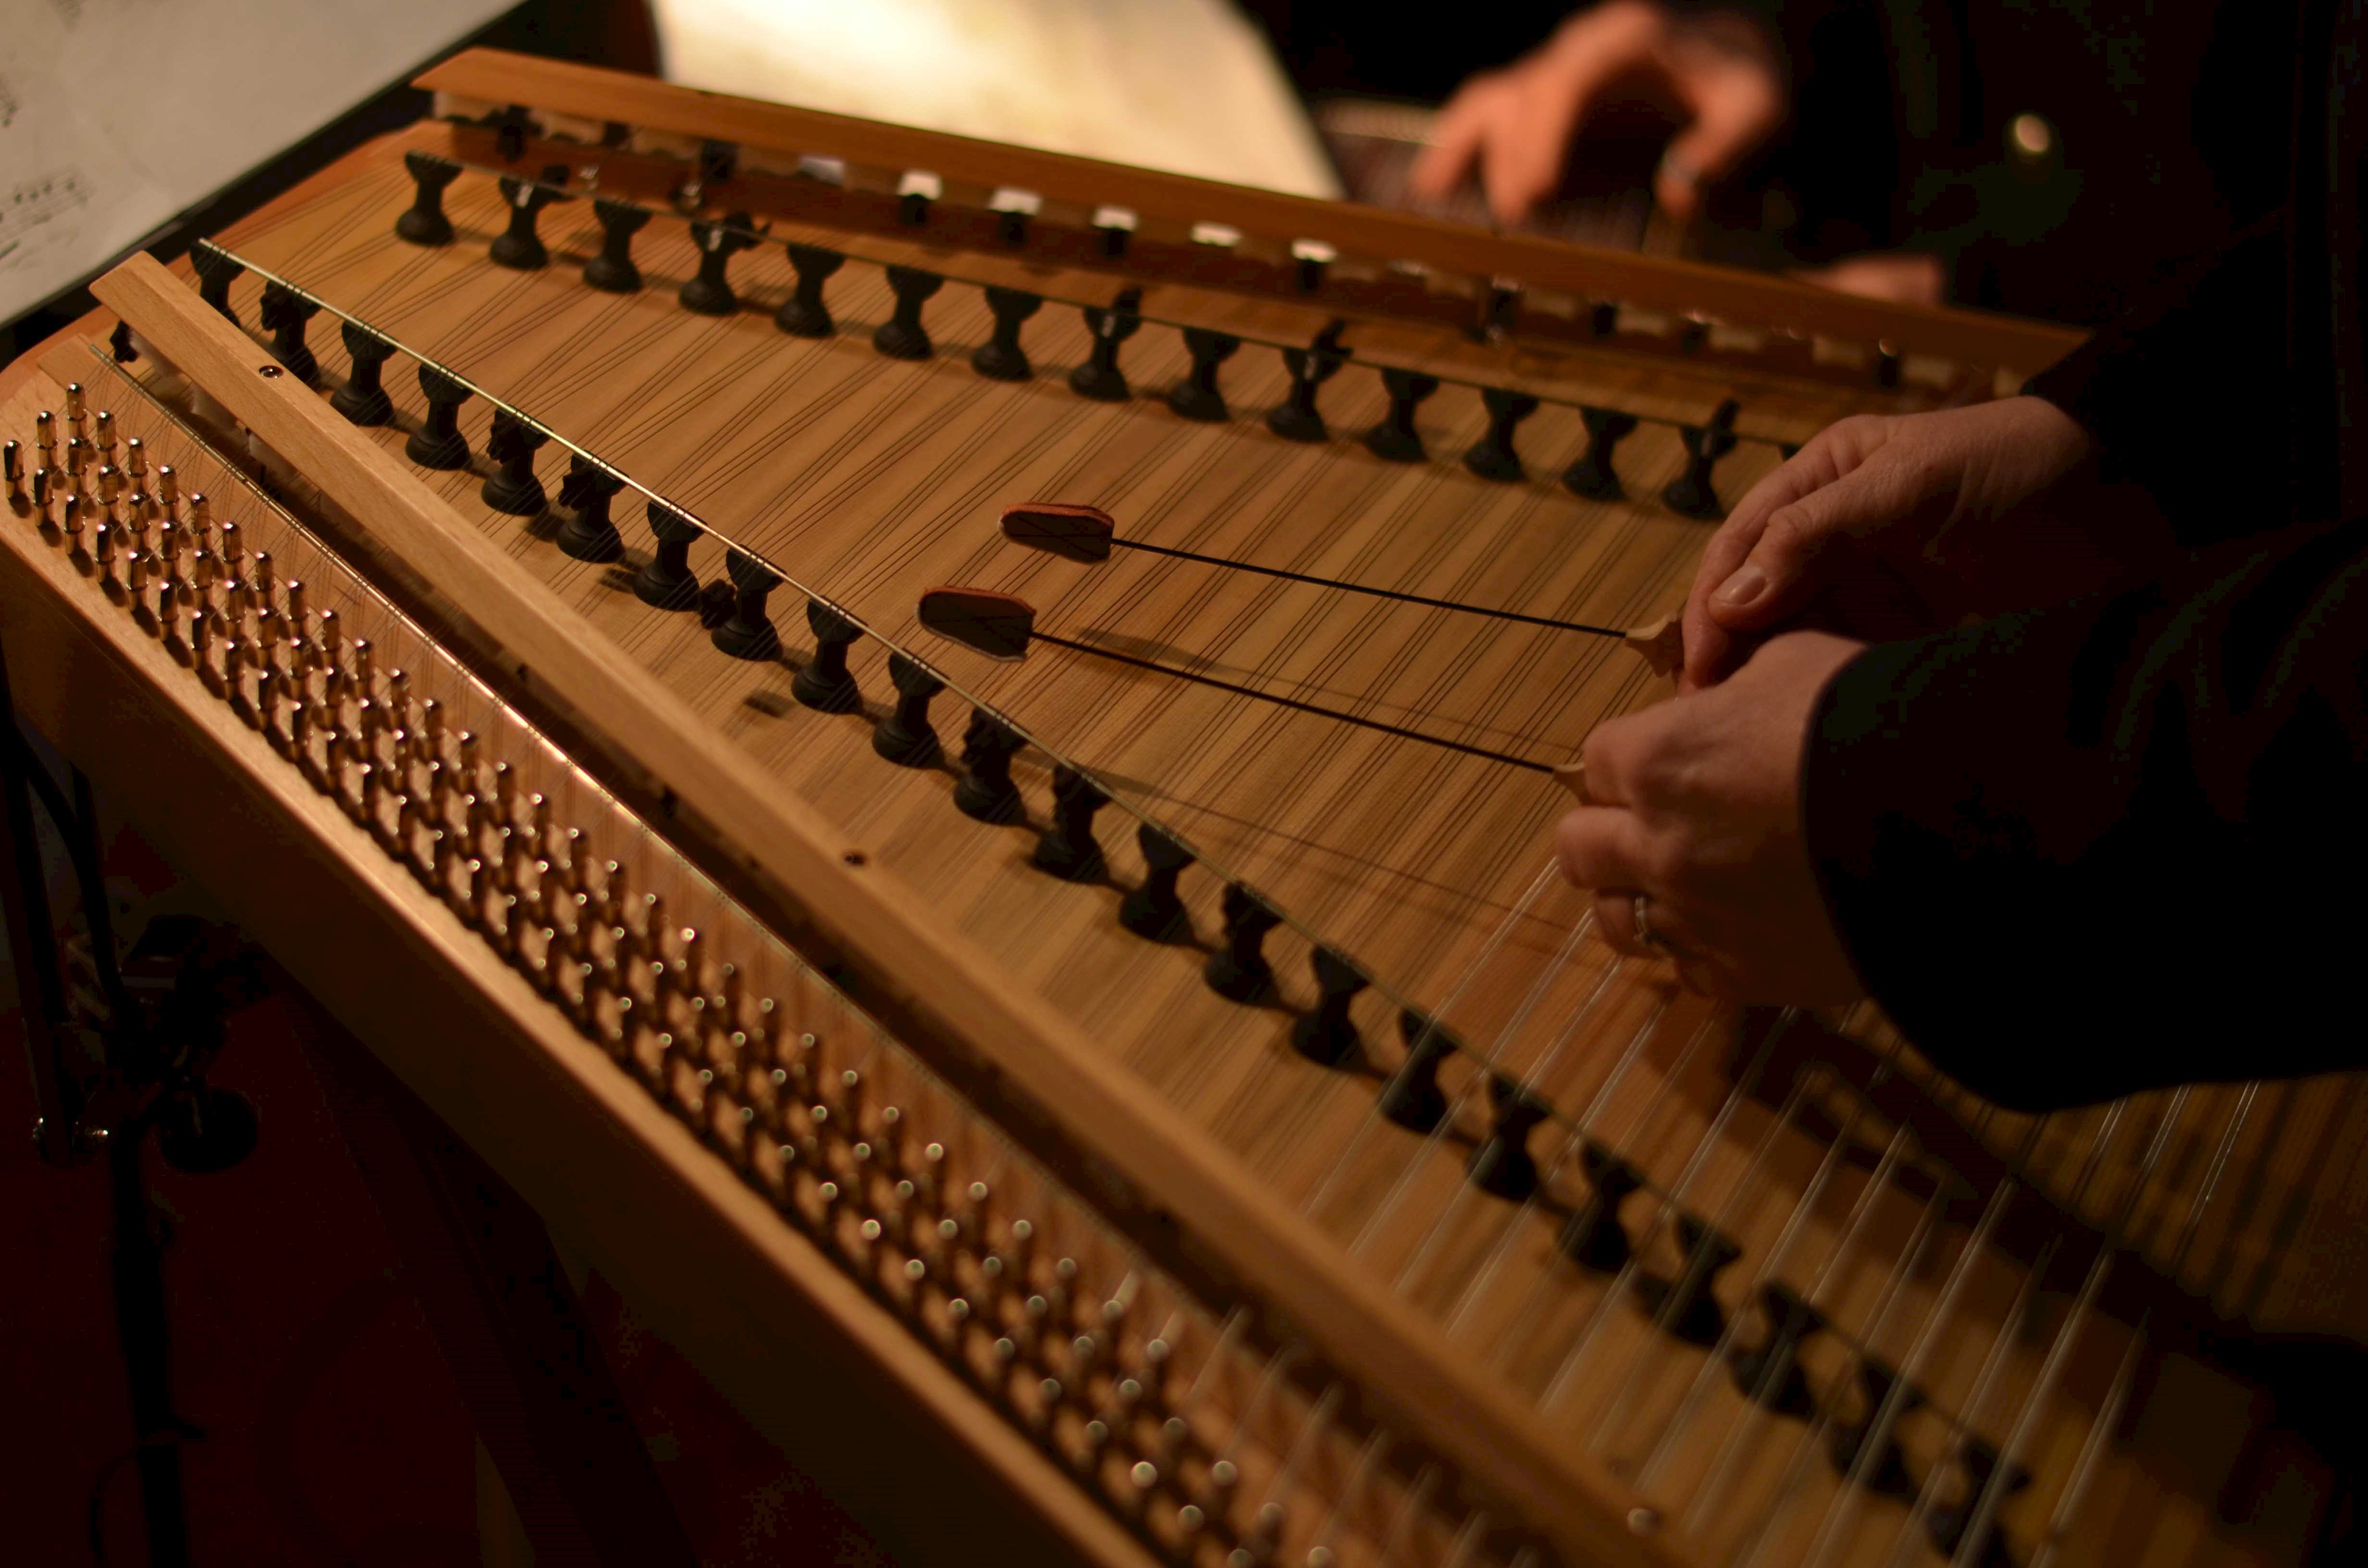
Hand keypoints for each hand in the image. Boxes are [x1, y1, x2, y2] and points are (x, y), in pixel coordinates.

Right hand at [1409, 0, 1783, 226]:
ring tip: (1440, 200)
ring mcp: (1554, 71)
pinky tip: (1431, 188)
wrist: (1730, 48)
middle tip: (1513, 221)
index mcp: (1626, 38)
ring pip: (1492, 98)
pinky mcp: (1542, 99)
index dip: (1544, 135)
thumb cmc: (1740, 80)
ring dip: (1465, 148)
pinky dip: (1456, 145)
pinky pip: (1488, 111)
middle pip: (1524, 95)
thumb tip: (1677, 194)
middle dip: (1511, 158)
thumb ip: (1724, 144)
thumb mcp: (1756, 106)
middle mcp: (1579, 49)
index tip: (1536, 192)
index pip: (1569, 80)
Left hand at [1556, 630, 1863, 1002]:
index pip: (1597, 761)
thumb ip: (1735, 689)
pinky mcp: (1742, 976)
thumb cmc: (1874, 721)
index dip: (1630, 760)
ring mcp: (1694, 918)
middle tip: (1655, 826)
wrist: (1957, 824)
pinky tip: (1740, 928)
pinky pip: (1688, 971)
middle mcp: (1656, 844)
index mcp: (1656, 760)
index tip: (1665, 761)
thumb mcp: (1797, 662)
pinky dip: (1703, 950)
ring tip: (1684, 886)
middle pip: (1579, 848)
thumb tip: (1724, 707)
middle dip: (1607, 832)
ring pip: (1619, 921)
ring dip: (1638, 899)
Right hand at [1680, 397, 2120, 690]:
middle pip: (1756, 602)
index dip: (1712, 607)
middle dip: (1732, 656)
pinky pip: (1847, 671)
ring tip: (1755, 733)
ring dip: (1773, 684)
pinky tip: (1813, 729)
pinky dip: (1826, 698)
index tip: (1702, 670)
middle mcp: (1834, 536)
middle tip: (1715, 719)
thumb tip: (1728, 602)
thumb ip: (1816, 534)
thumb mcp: (1911, 486)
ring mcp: (1872, 591)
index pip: (1740, 546)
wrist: (2140, 502)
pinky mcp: (1906, 640)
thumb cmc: (2020, 468)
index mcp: (1822, 480)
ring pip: (1796, 643)